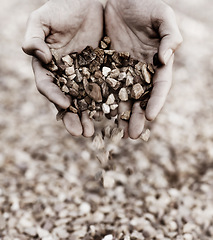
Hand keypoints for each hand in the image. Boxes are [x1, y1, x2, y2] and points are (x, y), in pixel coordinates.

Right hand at [22, 0, 102, 136]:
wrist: (87, 2)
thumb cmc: (62, 9)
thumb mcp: (43, 19)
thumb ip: (35, 37)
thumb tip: (38, 56)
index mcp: (49, 67)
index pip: (48, 85)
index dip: (54, 96)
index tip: (65, 105)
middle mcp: (66, 76)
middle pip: (67, 100)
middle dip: (72, 117)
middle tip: (80, 133)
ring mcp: (85, 76)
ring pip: (86, 100)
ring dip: (89, 116)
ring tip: (93, 132)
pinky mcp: (102, 72)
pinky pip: (106, 89)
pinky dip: (108, 102)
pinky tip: (113, 114)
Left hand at [105, 0, 182, 138]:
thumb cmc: (144, 5)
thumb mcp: (162, 16)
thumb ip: (170, 36)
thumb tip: (165, 59)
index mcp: (154, 63)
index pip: (159, 85)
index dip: (156, 101)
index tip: (150, 117)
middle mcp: (138, 71)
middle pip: (139, 97)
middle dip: (135, 116)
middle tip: (132, 135)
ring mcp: (120, 71)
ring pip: (119, 96)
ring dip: (118, 115)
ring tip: (115, 133)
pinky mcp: (102, 67)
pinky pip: (100, 85)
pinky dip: (99, 100)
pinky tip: (95, 113)